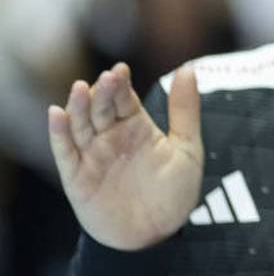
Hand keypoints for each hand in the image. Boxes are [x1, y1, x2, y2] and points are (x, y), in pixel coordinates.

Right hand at [48, 63, 203, 249]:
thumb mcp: (187, 148)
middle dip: (102, 93)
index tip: (121, 69)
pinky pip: (65, 153)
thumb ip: (185, 110)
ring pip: (80, 126)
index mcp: (136, 126)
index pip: (123, 99)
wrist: (159, 232)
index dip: (120, 84)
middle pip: (101, 109)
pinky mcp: (78, 178)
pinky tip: (57, 114)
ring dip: (79, 107)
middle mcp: (111, 137)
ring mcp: (93, 156)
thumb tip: (188, 69)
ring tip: (81, 89)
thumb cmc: (175, 190)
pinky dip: (59, 134)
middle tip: (106, 79)